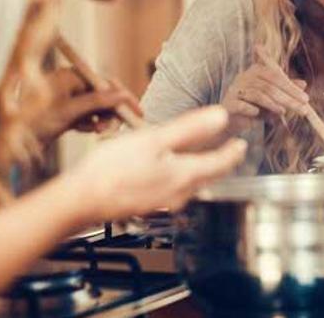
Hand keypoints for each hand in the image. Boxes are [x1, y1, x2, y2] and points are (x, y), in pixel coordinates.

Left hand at [31, 68, 142, 145]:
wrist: (12, 142)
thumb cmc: (34, 120)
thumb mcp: (69, 110)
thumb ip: (96, 101)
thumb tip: (120, 96)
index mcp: (70, 75)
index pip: (105, 82)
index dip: (122, 96)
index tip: (136, 110)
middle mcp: (70, 84)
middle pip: (102, 95)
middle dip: (111, 111)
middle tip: (115, 128)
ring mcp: (67, 98)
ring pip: (96, 107)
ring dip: (102, 119)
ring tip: (99, 131)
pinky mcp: (65, 112)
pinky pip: (87, 116)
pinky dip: (91, 123)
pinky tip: (88, 130)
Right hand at [63, 106, 246, 221]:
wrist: (82, 200)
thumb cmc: (113, 169)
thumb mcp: (154, 139)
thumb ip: (190, 129)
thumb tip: (221, 118)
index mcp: (184, 176)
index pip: (220, 164)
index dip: (233, 152)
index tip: (242, 144)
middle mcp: (179, 194)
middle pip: (208, 176)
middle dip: (221, 161)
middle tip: (229, 149)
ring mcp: (164, 203)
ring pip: (192, 183)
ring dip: (201, 168)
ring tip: (203, 154)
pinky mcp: (149, 205)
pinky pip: (174, 188)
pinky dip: (181, 175)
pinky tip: (169, 167)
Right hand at [221, 47, 308, 132]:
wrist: (231, 121)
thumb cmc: (253, 107)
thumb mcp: (272, 98)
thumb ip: (286, 90)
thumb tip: (304, 84)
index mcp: (256, 71)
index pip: (276, 76)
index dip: (292, 87)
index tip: (306, 99)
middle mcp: (244, 76)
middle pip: (269, 85)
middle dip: (288, 98)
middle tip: (302, 109)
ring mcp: (235, 89)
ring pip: (258, 94)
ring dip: (273, 104)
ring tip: (284, 112)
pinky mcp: (229, 103)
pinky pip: (242, 105)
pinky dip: (252, 109)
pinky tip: (258, 114)